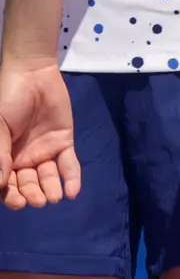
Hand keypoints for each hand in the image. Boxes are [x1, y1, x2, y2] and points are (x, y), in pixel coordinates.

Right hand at [0, 59, 79, 208]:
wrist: (32, 75)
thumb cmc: (7, 100)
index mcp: (3, 157)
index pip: (7, 184)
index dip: (11, 196)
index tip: (18, 202)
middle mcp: (22, 158)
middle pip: (28, 183)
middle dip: (32, 194)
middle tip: (39, 200)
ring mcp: (43, 150)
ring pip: (48, 176)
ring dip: (51, 189)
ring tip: (53, 198)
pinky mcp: (63, 141)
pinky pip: (68, 163)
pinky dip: (72, 178)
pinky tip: (72, 192)